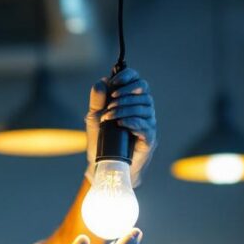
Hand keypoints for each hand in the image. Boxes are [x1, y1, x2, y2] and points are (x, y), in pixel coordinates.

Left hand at [84, 68, 156, 186]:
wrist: (103, 166)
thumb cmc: (100, 141)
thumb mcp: (94, 119)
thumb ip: (97, 101)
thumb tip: (101, 82)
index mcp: (131, 102)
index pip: (137, 81)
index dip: (128, 77)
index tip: (114, 82)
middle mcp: (143, 110)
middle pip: (144, 91)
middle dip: (126, 94)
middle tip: (111, 103)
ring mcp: (147, 125)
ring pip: (145, 108)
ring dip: (125, 109)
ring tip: (109, 117)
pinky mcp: (149, 140)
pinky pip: (146, 126)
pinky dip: (132, 122)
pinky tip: (121, 124)